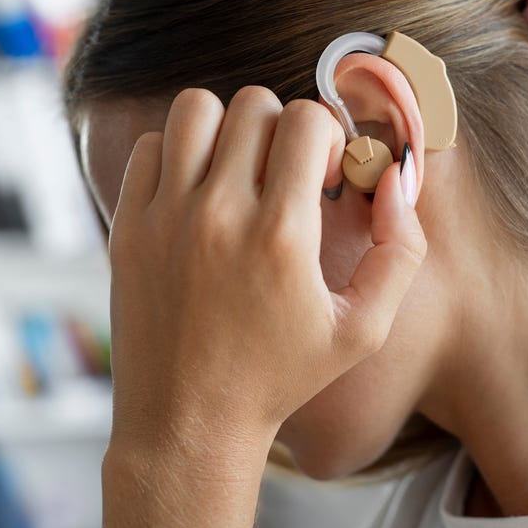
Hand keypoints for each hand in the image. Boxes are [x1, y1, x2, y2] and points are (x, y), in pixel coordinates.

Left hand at [104, 87, 426, 450]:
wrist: (189, 423)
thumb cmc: (281, 377)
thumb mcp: (365, 329)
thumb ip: (399, 249)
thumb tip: (394, 177)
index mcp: (282, 236)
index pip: (305, 120)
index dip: (327, 136)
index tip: (324, 177)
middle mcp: (219, 216)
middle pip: (253, 104)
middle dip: (281, 128)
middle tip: (284, 174)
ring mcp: (165, 218)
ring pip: (194, 108)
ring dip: (225, 127)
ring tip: (237, 169)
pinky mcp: (127, 227)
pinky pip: (147, 146)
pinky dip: (175, 154)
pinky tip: (196, 191)